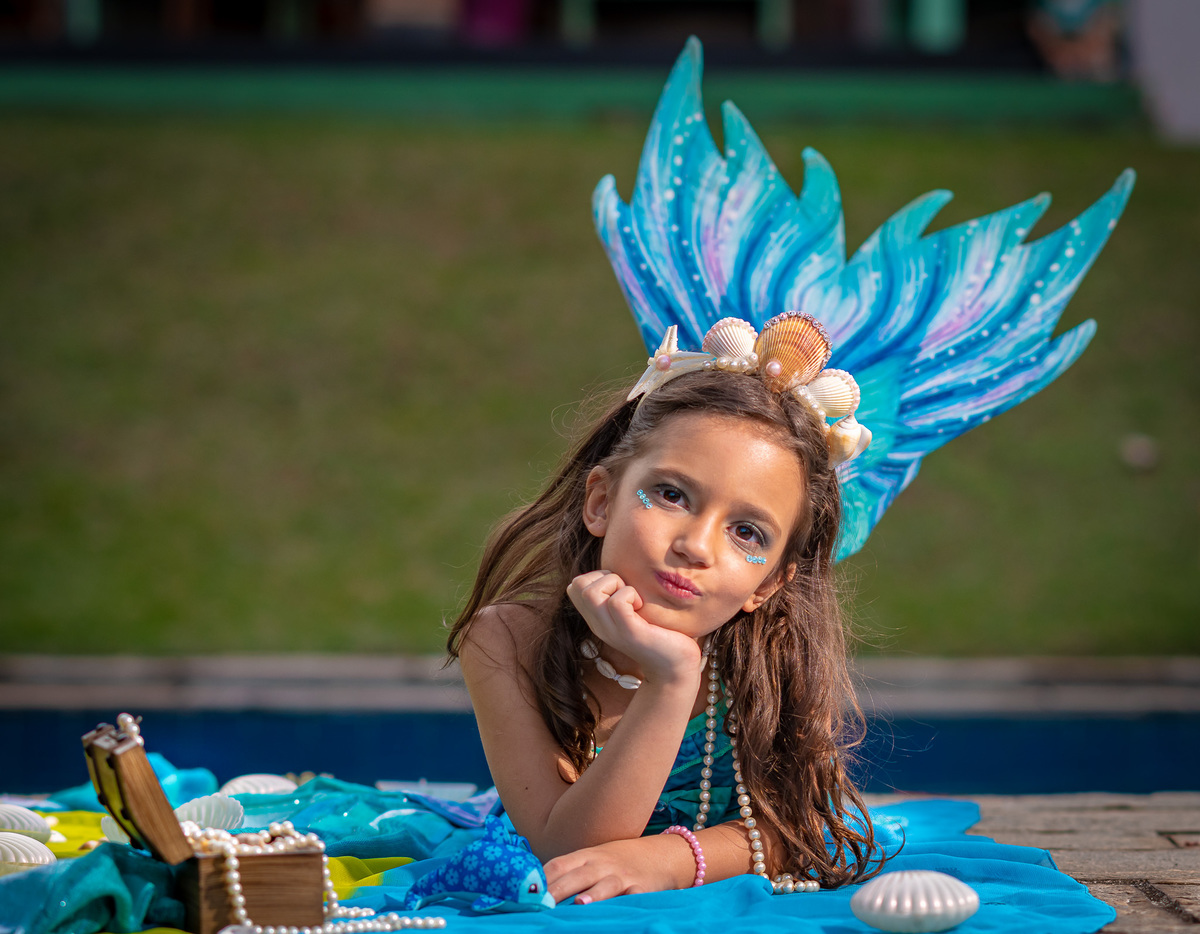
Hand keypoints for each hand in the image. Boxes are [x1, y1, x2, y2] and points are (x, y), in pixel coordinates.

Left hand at [544, 837, 687, 903]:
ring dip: (590, 895)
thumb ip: (570, 872)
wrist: (663, 855)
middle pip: (575, 876)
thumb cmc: (619, 862)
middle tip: (538, 904)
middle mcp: (601, 864)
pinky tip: (616, 909)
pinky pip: (631, 898)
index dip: (540, 878)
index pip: (558, 864)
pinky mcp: (641, 890)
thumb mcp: (595, 860)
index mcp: (586, 856)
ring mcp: (622, 877)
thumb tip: (537, 888)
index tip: (523, 893)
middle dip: (556, 890)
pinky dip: (622, 904)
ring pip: (603, 886)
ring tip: (577, 903)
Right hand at [567, 571, 702, 684]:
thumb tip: (622, 568)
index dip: (596, 576)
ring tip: (635, 599)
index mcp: (598, 618)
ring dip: (616, 584)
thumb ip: (622, 594)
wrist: (676, 667)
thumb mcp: (634, 611)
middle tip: (627, 590)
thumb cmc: (661, 633)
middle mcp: (599, 624)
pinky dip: (631, 594)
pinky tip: (643, 606)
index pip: (574, 585)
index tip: (620, 587)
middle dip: (603, 576)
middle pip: (577, 584)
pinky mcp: (630, 633)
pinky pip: (617, 602)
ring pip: (590, 592)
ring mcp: (612, 630)